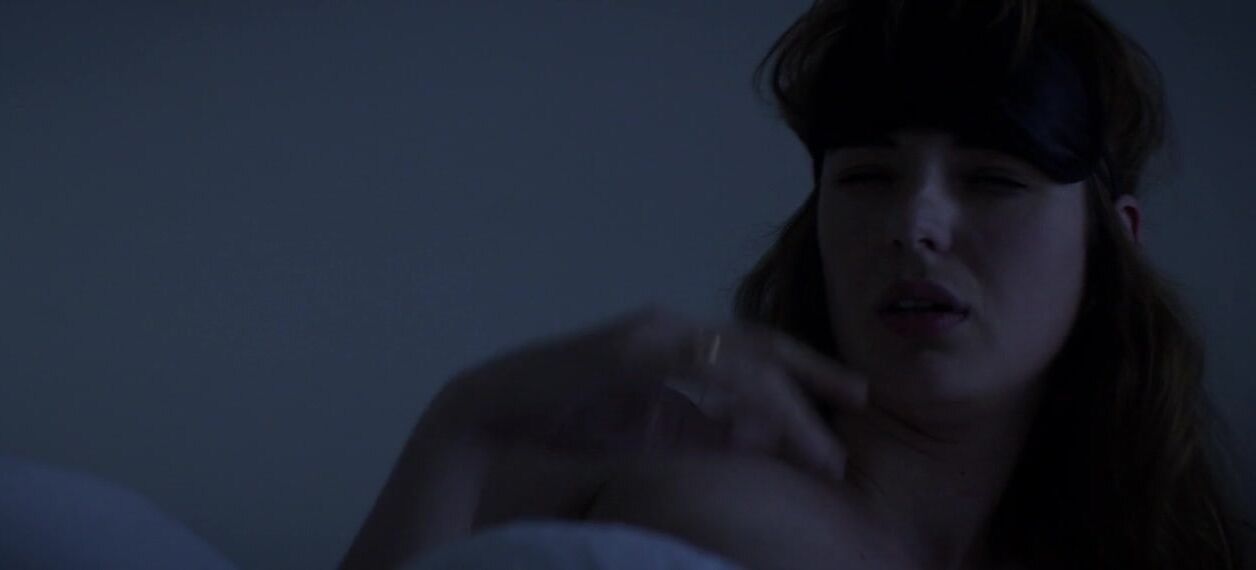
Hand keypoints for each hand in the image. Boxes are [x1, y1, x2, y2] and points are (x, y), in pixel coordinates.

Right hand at [425, 304, 868, 480]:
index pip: (754, 350)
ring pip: (741, 361)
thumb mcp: (650, 428)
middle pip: (760, 344)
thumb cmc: (568, 420)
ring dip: (788, 405)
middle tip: (863, 396)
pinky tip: (768, 424)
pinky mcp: (631, 351)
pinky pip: (701, 371)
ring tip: (823, 444)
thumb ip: (702, 427)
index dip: (805, 372)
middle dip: (816, 373)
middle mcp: (671, 326)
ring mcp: (651, 334)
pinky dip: (740, 399)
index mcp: (676, 341)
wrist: (495, 412)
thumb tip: (761, 438)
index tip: (847, 398)